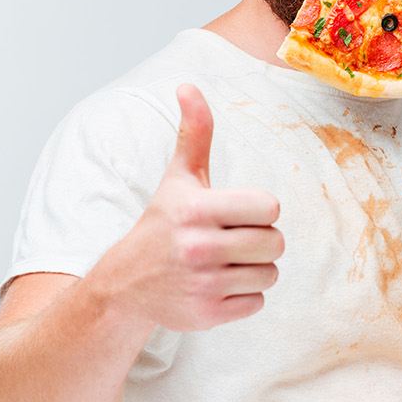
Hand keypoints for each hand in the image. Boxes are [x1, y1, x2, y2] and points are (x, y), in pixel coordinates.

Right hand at [88, 84, 283, 331]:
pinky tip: (218, 286)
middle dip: (261, 241)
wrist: (126, 283)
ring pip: (270, 274)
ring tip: (225, 263)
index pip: (270, 207)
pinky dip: (245, 296)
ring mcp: (203, 285)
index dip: (260, 210)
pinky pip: (257, 302)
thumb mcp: (178, 178)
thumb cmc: (163, 224)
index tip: (238, 213)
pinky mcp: (206, 316)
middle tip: (233, 240)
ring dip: (255, 268)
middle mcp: (198, 248)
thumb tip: (188, 85)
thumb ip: (193, 133)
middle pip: (275, 243)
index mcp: (196, 210)